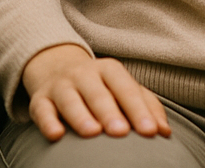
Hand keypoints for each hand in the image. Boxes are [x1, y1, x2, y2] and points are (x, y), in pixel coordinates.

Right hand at [21, 43, 171, 141]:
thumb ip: (147, 106)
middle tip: (121, 132)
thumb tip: (164, 132)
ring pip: (70, 100)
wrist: (57, 68)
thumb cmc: (101, 86)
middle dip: (110, 112)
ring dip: (81, 116)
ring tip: (93, 132)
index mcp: (110, 70)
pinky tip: (56, 135)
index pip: (126, 89)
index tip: (150, 131)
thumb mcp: (123, 88)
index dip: (138, 110)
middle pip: (99, 93)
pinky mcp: (40, 100)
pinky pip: (42, 110)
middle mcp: (84, 74)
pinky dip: (47, 122)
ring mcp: (61, 86)